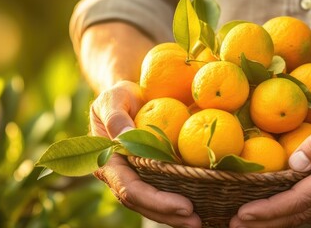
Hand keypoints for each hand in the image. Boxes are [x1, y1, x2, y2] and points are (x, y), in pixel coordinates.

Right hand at [90, 81, 201, 226]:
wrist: (129, 96)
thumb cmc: (120, 96)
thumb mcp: (113, 98)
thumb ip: (115, 116)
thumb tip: (126, 137)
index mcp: (108, 163)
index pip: (130, 190)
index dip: (156, 201)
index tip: (185, 205)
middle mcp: (120, 177)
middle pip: (143, 204)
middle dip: (169, 215)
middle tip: (197, 221)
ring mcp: (135, 178)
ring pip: (152, 205)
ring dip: (175, 216)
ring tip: (201, 222)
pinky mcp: (149, 175)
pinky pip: (163, 192)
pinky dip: (179, 202)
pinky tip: (202, 206)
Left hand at [230, 94, 310, 226]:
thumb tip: (295, 163)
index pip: (298, 200)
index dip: (269, 209)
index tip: (243, 214)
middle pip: (299, 215)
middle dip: (266, 223)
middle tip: (235, 225)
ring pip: (306, 215)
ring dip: (277, 222)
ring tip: (249, 224)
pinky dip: (292, 213)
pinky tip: (277, 212)